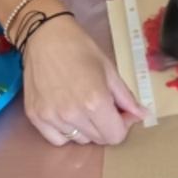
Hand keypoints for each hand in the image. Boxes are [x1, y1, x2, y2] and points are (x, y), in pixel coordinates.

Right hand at [21, 14, 145, 145]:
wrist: (45, 36)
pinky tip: (68, 115)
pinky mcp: (35, 117)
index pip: (116, 135)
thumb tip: (142, 115)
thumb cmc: (81, 49)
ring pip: (79, 140)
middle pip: (99, 139)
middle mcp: (72, 114)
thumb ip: (126, 98)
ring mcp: (51, 117)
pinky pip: (57, 139)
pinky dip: (66, 132)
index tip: (121, 112)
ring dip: (87, 130)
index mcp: (95, 101)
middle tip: (104, 107)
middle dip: (107, 126)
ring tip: (84, 107)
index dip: (123, 125)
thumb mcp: (110, 70)